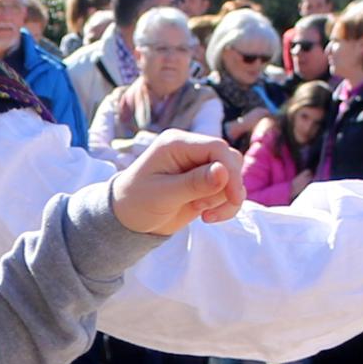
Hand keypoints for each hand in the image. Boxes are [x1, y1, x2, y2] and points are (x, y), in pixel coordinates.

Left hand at [109, 130, 241, 232]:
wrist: (128, 219)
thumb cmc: (136, 202)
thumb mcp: (162, 195)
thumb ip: (194, 183)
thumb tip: (224, 171)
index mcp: (177, 144)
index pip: (217, 148)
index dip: (230, 171)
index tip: (234, 197)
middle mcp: (191, 150)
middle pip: (230, 160)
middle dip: (226, 188)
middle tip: (202, 209)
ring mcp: (200, 166)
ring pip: (233, 176)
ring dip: (224, 199)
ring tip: (198, 211)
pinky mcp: (206, 182)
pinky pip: (230, 190)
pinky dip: (225, 206)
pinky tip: (207, 216)